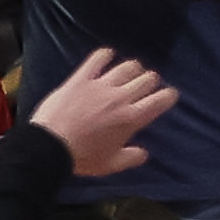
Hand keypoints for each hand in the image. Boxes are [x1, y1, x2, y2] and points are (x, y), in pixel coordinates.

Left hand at [29, 48, 178, 177]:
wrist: (50, 146)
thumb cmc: (82, 158)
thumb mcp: (110, 165)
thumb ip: (131, 158)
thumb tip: (144, 153)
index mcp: (132, 118)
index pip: (161, 99)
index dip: (168, 96)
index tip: (166, 97)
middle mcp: (121, 97)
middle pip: (148, 78)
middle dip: (151, 81)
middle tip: (145, 87)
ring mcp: (101, 85)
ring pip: (128, 66)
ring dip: (133, 68)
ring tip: (131, 72)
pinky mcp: (81, 78)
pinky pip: (98, 58)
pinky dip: (105, 54)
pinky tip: (107, 56)